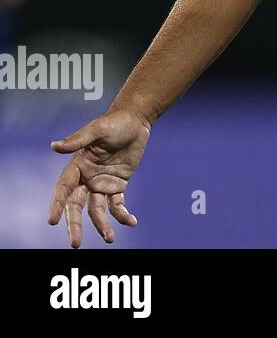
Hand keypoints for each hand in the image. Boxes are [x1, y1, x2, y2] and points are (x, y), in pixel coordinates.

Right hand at [48, 109, 150, 246]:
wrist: (135, 121)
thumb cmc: (113, 122)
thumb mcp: (97, 129)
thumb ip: (77, 139)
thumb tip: (54, 146)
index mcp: (76, 167)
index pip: (64, 189)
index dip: (57, 205)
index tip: (52, 221)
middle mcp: (86, 179)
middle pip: (77, 206)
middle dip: (75, 225)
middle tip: (75, 243)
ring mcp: (101, 184)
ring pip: (97, 210)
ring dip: (102, 225)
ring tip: (109, 238)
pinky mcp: (118, 185)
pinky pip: (118, 204)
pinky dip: (123, 215)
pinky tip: (131, 222)